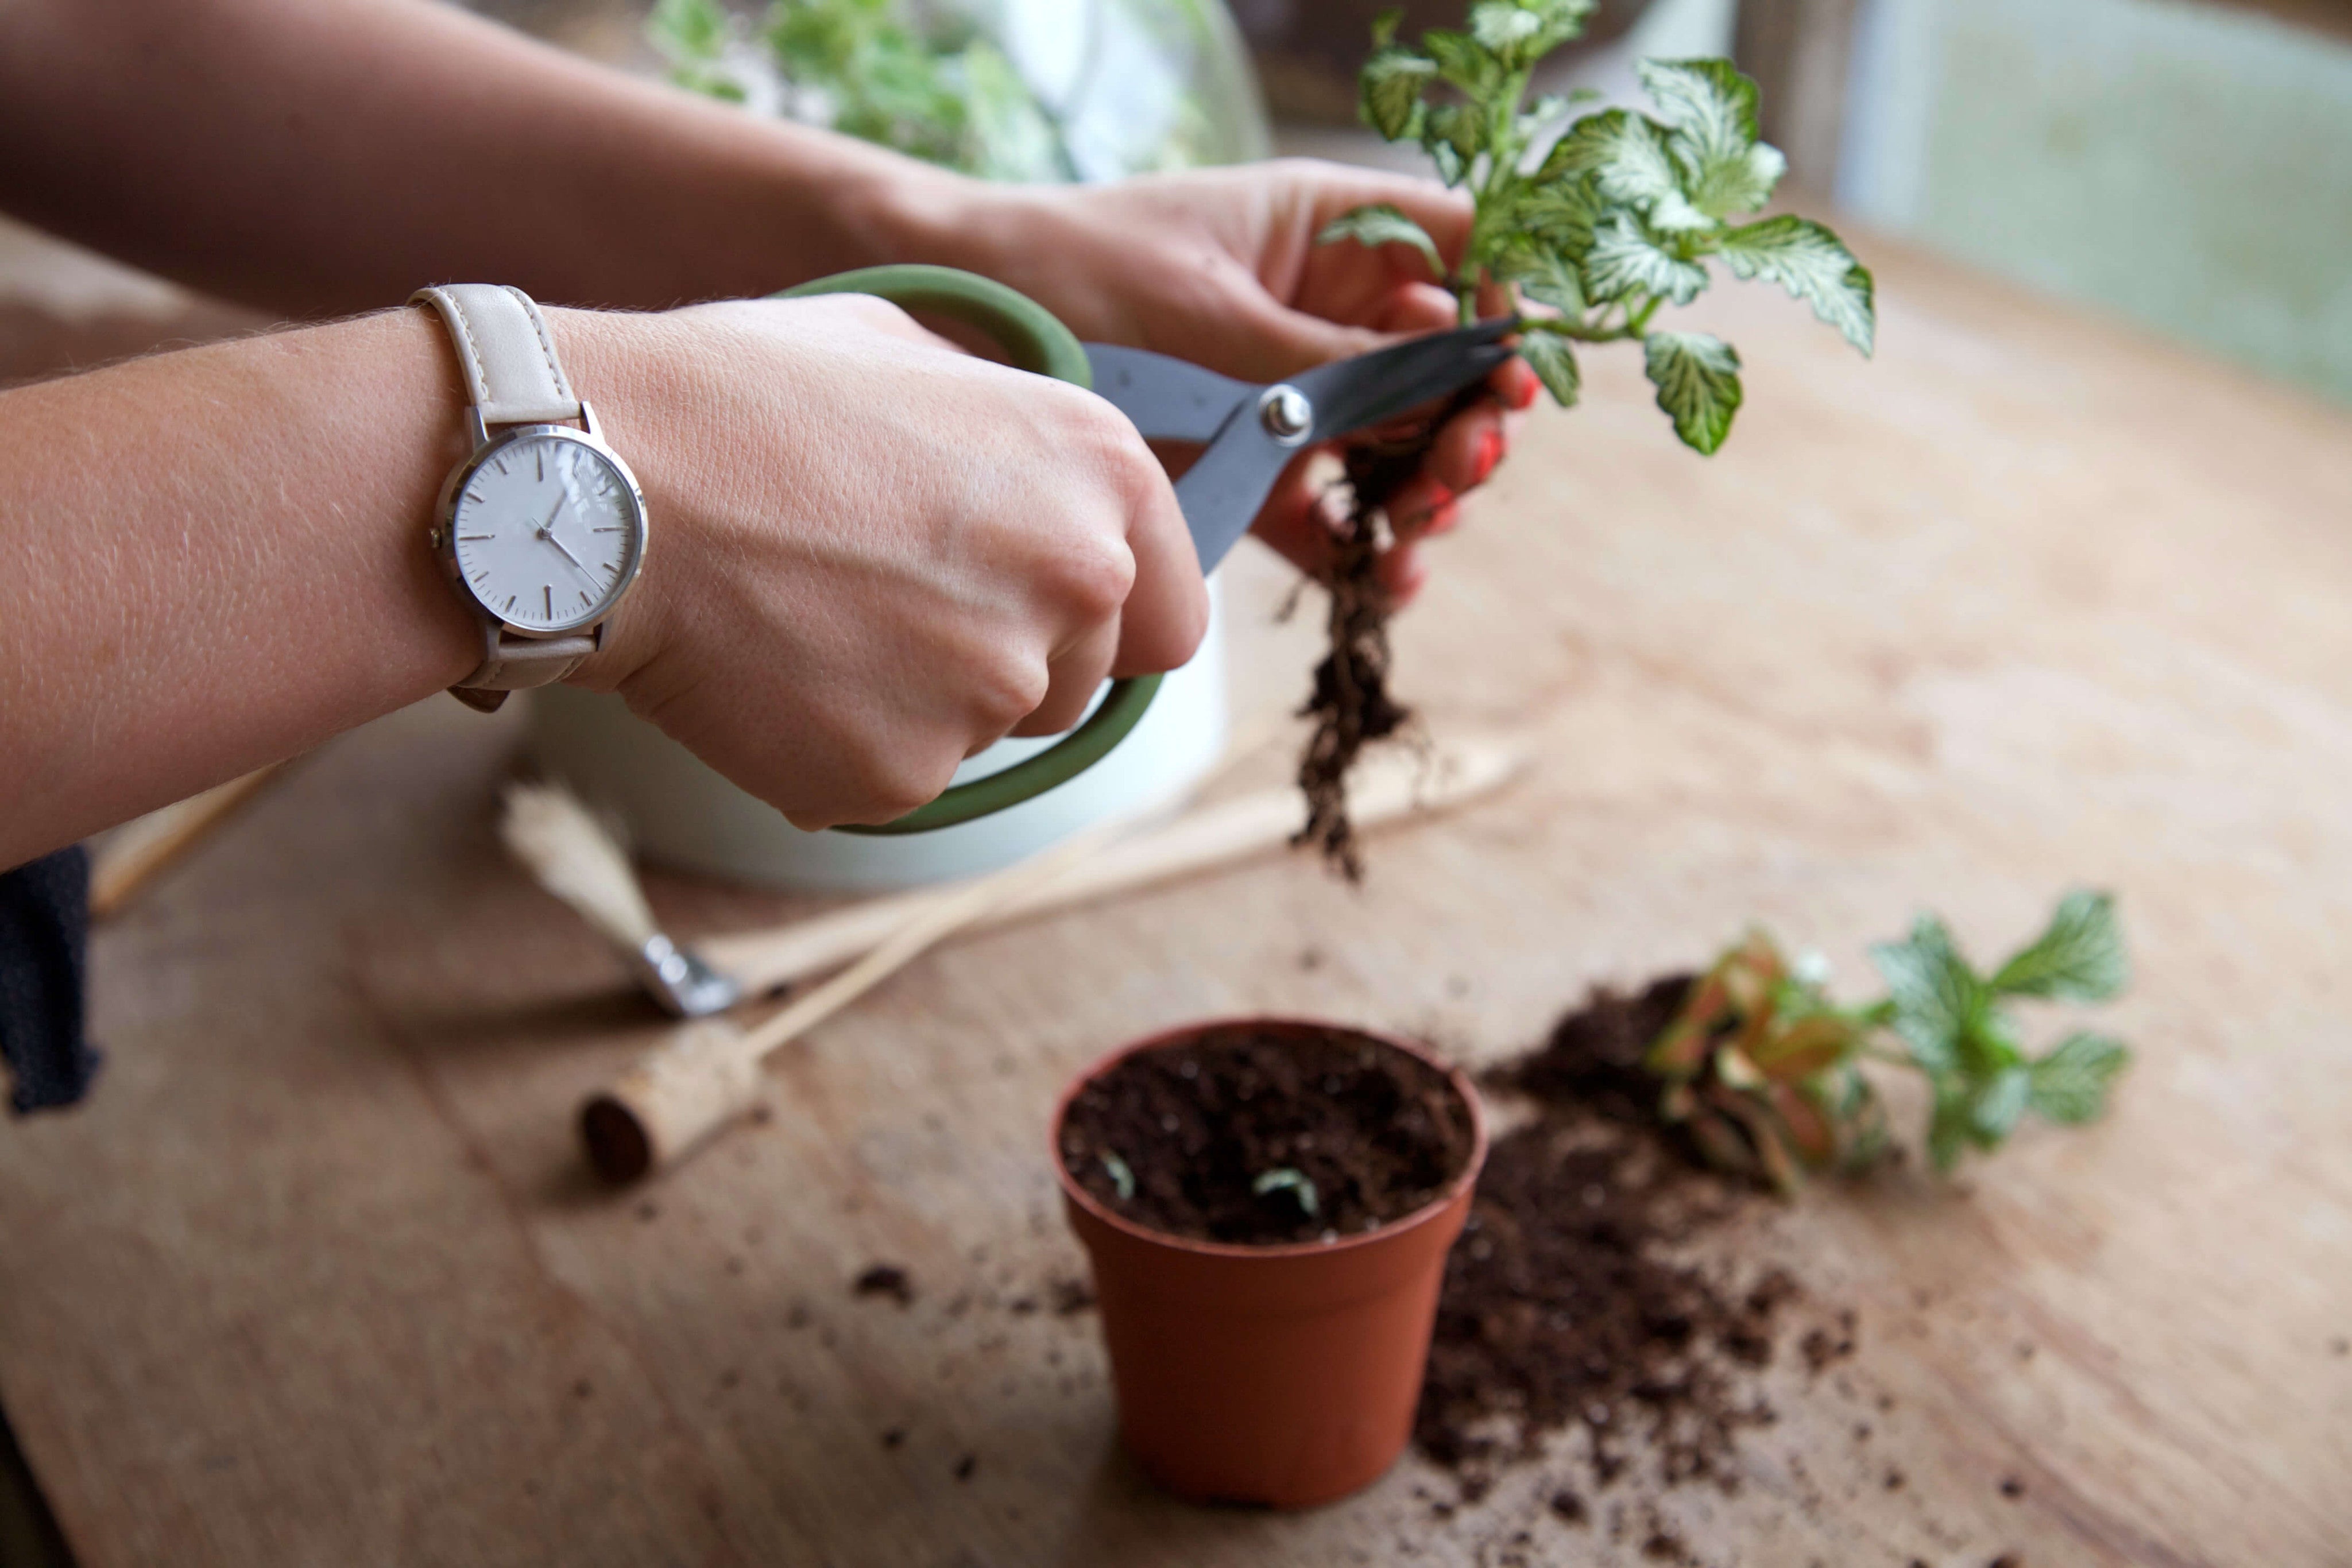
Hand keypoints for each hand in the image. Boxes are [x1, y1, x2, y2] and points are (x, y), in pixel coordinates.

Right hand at [551, 297, 1205, 829]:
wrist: (604, 483)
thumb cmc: (738, 399)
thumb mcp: (903, 355)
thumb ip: (1003, 429)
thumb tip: (1034, 476)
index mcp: (1099, 472)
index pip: (1173, 616)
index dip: (1108, 624)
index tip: (1046, 617)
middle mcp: (1077, 583)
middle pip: (1076, 684)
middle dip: (1000, 658)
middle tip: (879, 598)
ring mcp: (993, 689)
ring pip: (983, 736)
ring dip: (916, 702)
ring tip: (808, 618)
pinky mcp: (904, 774)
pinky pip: (889, 781)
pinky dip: (833, 747)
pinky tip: (765, 672)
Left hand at [931, 161, 1537, 601]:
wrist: (959, 325)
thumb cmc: (1071, 274)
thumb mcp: (1206, 311)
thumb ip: (1323, 356)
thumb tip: (1438, 383)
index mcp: (1324, 233)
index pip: (1456, 254)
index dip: (1498, 309)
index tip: (1506, 375)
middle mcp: (1320, 312)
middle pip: (1444, 367)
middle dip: (1468, 421)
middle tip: (1460, 468)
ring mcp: (1290, 394)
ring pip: (1399, 447)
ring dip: (1426, 491)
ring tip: (1417, 524)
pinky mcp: (1250, 469)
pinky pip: (1332, 513)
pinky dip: (1366, 548)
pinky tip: (1386, 577)